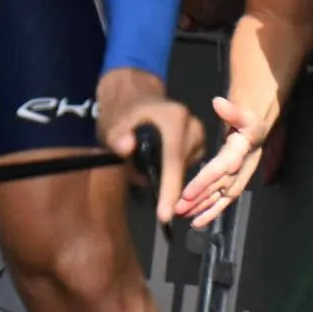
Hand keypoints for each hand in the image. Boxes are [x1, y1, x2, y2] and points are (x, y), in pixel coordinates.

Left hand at [98, 65, 196, 222]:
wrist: (135, 96)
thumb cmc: (122, 111)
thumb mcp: (113, 122)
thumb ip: (116, 136)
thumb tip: (125, 148)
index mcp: (175, 119)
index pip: (173, 160)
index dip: (170, 190)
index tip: (165, 216)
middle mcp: (193, 127)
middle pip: (183, 169)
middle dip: (171, 194)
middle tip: (159, 215)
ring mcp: (199, 135)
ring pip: (186, 171)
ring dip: (172, 186)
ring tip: (156, 194)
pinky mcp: (199, 143)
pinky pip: (187, 167)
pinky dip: (175, 178)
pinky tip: (164, 185)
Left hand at [177, 86, 274, 226]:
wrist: (258, 131)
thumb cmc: (247, 121)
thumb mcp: (243, 113)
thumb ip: (232, 110)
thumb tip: (218, 102)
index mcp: (243, 150)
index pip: (222, 167)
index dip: (205, 180)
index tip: (186, 193)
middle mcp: (243, 168)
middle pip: (220, 187)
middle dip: (200, 199)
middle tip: (178, 208)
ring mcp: (240, 178)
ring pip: (221, 197)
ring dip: (202, 208)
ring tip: (182, 216)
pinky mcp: (235, 185)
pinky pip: (223, 201)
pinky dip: (210, 212)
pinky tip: (195, 221)